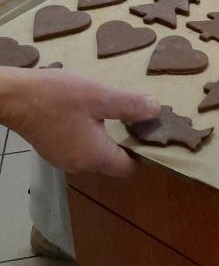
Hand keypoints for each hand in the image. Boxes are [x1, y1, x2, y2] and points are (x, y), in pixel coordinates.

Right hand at [1, 68, 159, 176]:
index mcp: (94, 156)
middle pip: (112, 160)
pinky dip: (90, 133)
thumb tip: (155, 111)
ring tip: (115, 110)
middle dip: (126, 141)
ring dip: (107, 135)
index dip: (143, 153)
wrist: (15, 97)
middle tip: (136, 116)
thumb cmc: (59, 97)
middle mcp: (79, 164)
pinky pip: (80, 145)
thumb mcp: (101, 96)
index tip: (149, 132)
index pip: (127, 168)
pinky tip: (90, 112)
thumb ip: (131, 105)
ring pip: (96, 152)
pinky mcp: (53, 148)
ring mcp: (63, 158)